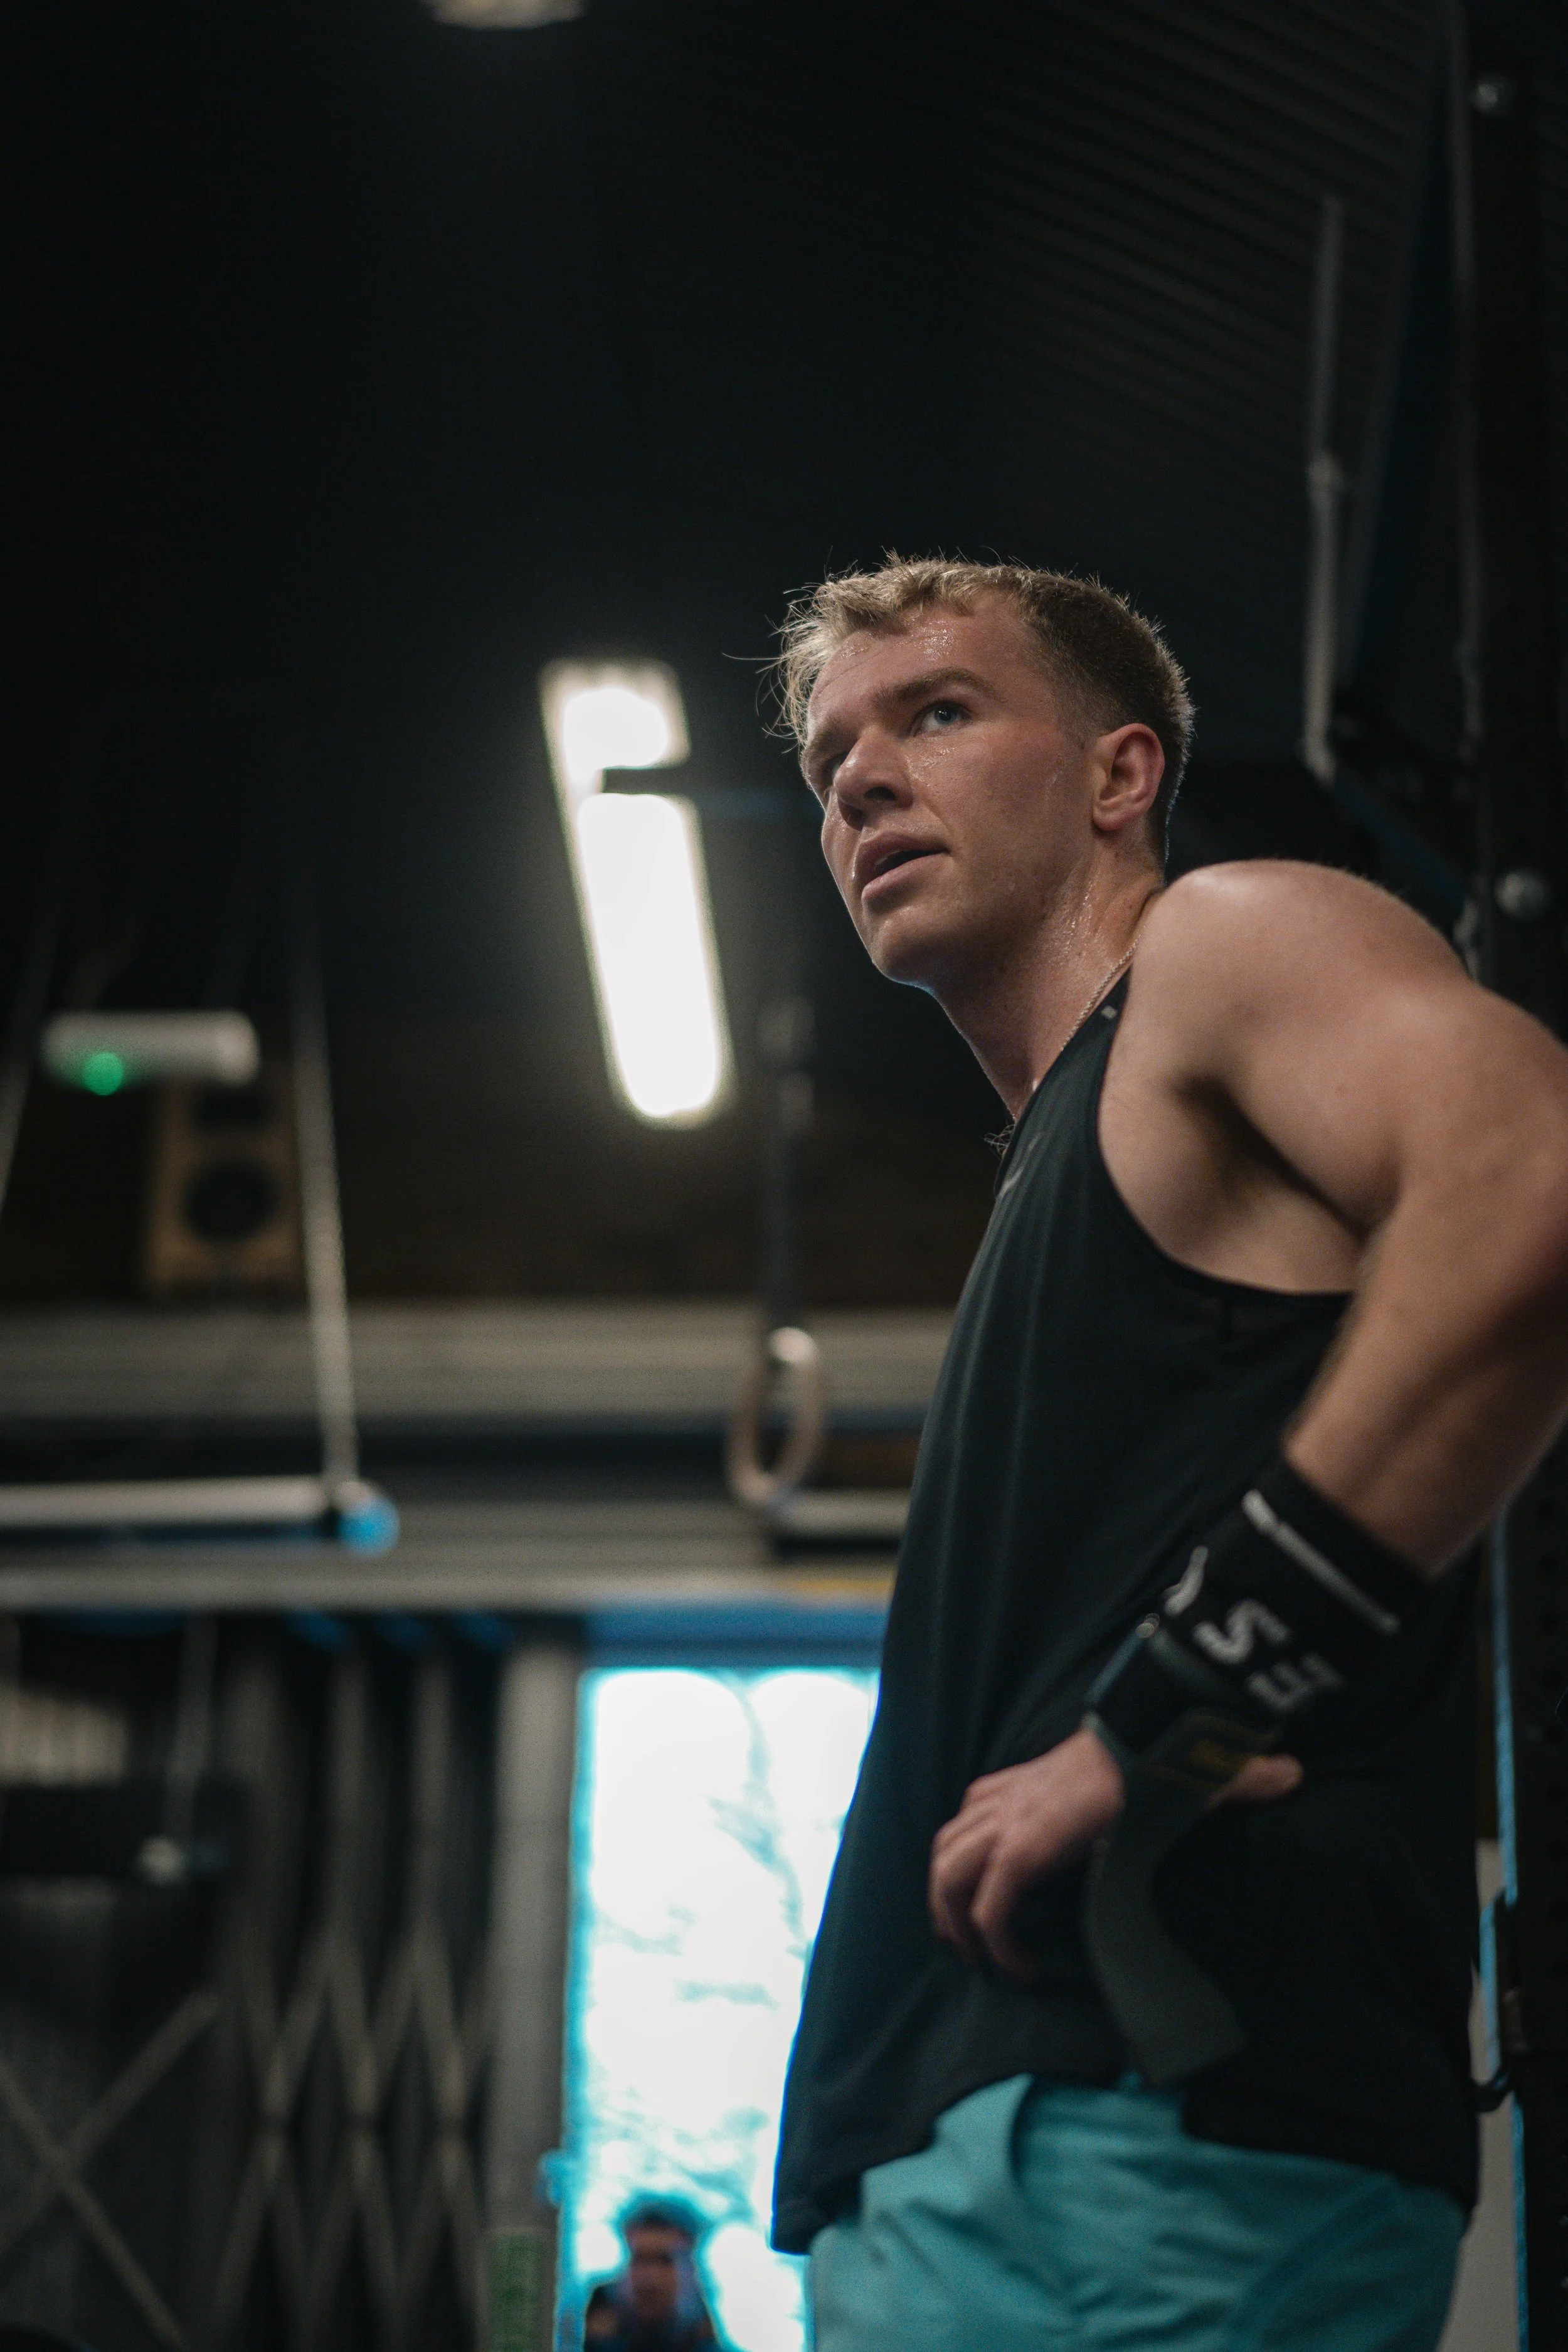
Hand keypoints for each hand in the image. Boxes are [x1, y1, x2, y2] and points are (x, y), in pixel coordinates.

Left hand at [927, 1726, 1303, 1981]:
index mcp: (1028, 1782)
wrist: (1153, 1743)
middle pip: (946, 1849)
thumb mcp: (1170, 1772)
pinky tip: (1021, 1969)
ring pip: (948, 1875)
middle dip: (945, 1900)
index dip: (970, 1856)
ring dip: (956, 1922)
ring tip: (983, 1960)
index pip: (973, 1811)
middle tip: (966, 1943)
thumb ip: (1211, 1781)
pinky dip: (995, 1942)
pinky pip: (988, 1907)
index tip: (984, 1900)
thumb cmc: (1165, 1755)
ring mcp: (1008, 1823)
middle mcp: (1007, 1800)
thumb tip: (1290, 1775)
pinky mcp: (1021, 1849)